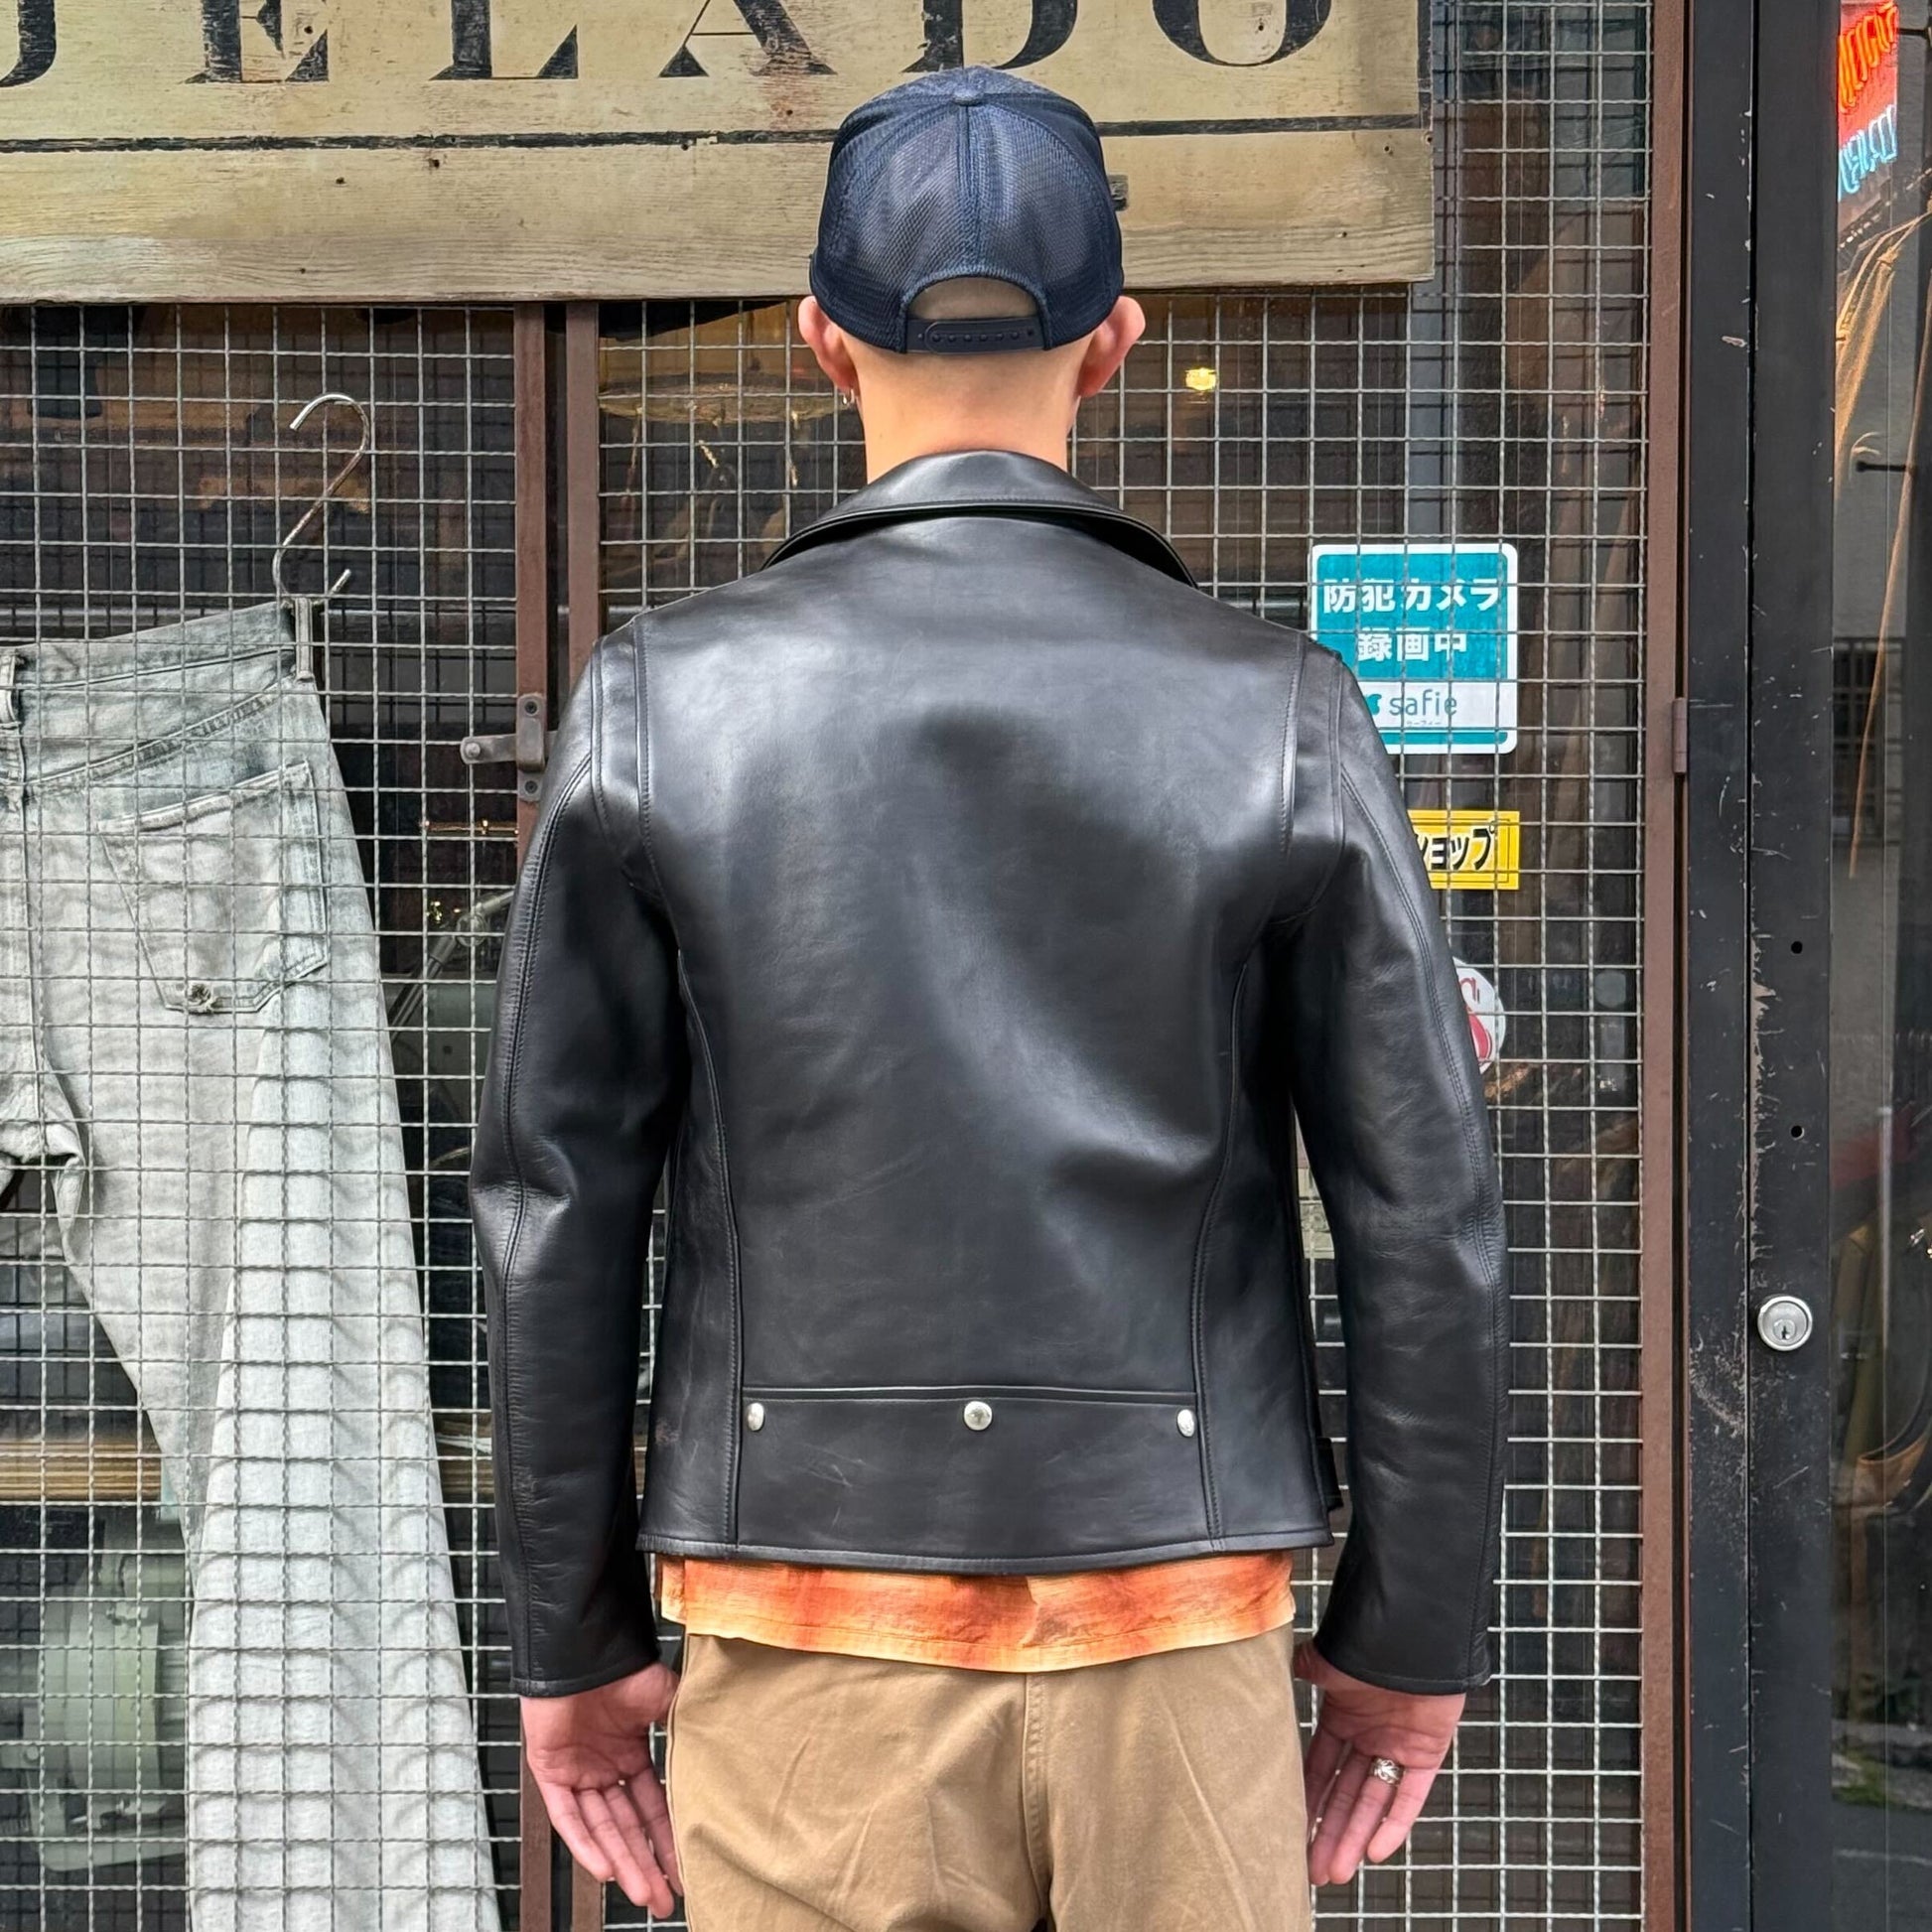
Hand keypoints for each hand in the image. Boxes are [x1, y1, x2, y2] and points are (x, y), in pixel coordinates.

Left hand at [522, 1664, 681, 1915]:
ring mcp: (577, 1772)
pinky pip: (568, 1818)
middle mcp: (604, 1768)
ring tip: (644, 1894)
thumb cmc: (624, 1666)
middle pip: (627, 1827)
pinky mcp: (550, 1772)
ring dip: (622, 1862)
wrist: (584, 1651)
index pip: (651, 1806)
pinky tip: (605, 1870)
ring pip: (601, 1829)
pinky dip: (585, 1844)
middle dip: (647, 1865)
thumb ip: (685, 1727)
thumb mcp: (666, 1699)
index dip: (667, 1838)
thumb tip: (722, 1745)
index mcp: (630, 1754)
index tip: (685, 1868)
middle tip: (665, 1901)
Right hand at [1294, 1644, 1464, 1886]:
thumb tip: (1262, 1665)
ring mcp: (1398, 1747)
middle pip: (1346, 1795)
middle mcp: (1369, 1737)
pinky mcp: (1428, 1754)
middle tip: (1313, 1871)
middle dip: (1329, 1832)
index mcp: (1343, 1716)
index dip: (1308, 1800)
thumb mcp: (1323, 1662)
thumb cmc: (1365, 1642)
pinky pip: (1411, 1797)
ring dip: (1355, 1837)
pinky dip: (1395, 1823)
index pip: (1321, 1768)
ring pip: (1373, 1802)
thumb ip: (1299, 1672)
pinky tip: (1376, 1852)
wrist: (1413, 1634)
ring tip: (1335, 1872)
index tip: (1290, 1830)